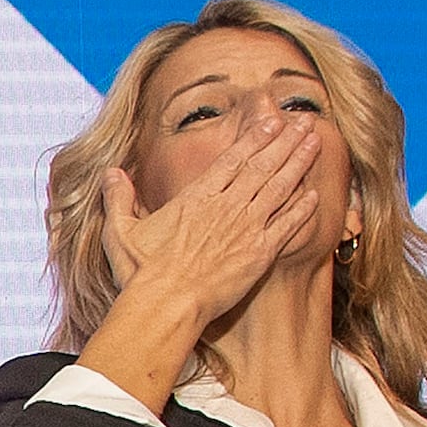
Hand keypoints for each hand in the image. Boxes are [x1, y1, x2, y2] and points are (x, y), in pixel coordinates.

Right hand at [98, 106, 329, 329]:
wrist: (166, 305)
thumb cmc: (142, 274)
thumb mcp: (120, 232)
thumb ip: (118, 199)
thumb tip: (110, 173)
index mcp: (196, 199)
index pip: (232, 160)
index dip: (254, 138)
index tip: (271, 122)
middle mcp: (226, 207)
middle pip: (262, 165)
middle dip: (286, 141)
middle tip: (305, 121)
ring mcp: (245, 228)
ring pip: (280, 187)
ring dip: (300, 163)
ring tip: (316, 141)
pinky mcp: (259, 253)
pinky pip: (287, 225)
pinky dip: (302, 208)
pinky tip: (316, 194)